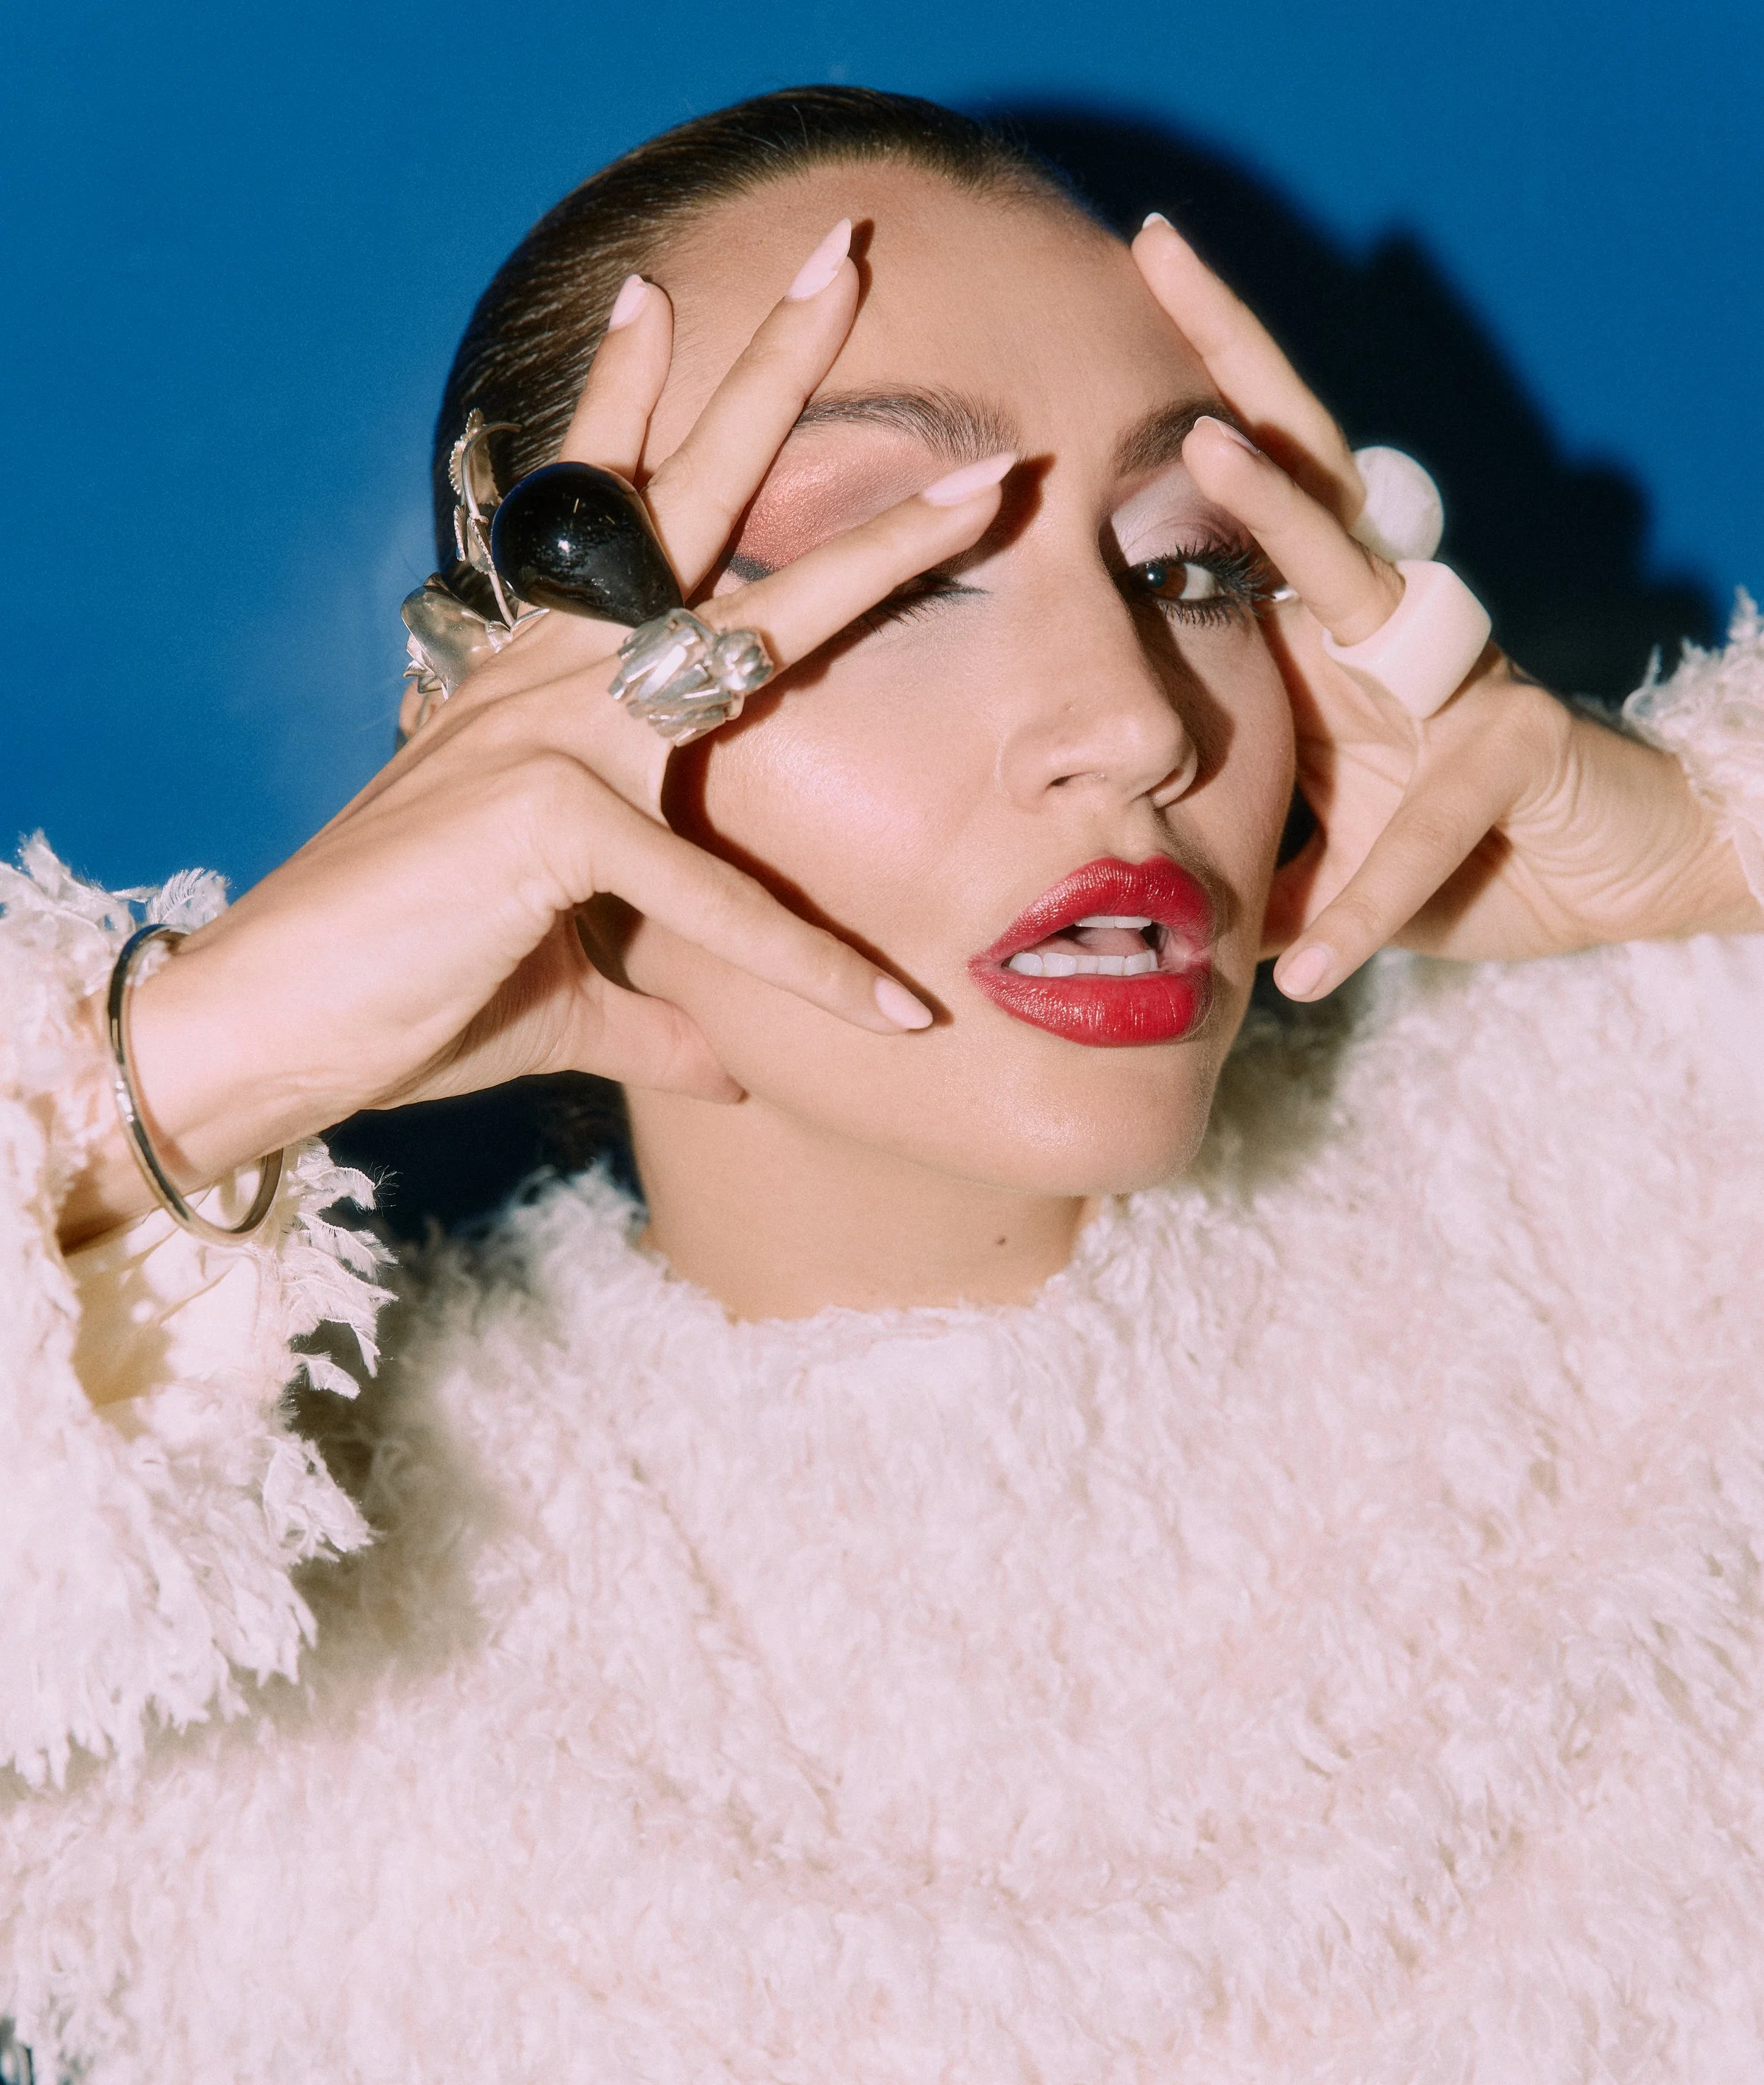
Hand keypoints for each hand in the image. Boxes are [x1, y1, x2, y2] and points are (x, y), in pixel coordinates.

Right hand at [64, 225, 1012, 1244]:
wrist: (279, 1034)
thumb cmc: (406, 996)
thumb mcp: (564, 993)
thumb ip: (658, 1010)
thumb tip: (726, 1063)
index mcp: (543, 694)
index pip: (604, 527)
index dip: (632, 407)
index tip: (666, 304)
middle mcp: (549, 683)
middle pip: (682, 502)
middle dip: (771, 375)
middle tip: (847, 254)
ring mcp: (549, 738)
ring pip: (743, 634)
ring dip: (877, 559)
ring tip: (987, 485)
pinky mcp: (551, 822)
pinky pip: (713, 899)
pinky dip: (807, 968)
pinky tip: (892, 1010)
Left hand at [1131, 216, 1760, 999]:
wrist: (1618, 882)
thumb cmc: (1469, 854)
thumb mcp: (1327, 855)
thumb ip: (1247, 847)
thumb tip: (1140, 890)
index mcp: (1333, 643)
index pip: (1253, 515)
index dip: (1193, 424)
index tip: (1119, 315)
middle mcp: (1386, 631)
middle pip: (1303, 471)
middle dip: (1229, 362)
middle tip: (1156, 249)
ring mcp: (1456, 673)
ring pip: (1359, 572)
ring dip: (1278, 509)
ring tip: (1199, 446)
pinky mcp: (1516, 744)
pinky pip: (1419, 828)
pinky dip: (1364, 901)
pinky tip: (1311, 963)